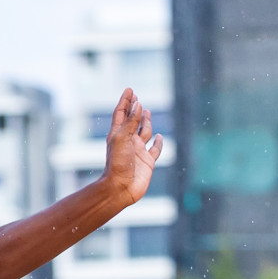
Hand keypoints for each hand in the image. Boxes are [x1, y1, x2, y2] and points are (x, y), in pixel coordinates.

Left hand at [101, 87, 163, 207]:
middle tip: (136, 98)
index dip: (125, 101)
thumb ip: (131, 121)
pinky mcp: (148, 162)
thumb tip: (137, 104)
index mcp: (118, 135)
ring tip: (146, 112)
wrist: (120, 188)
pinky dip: (158, 142)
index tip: (130, 89)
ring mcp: (138, 152)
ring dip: (146, 122)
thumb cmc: (118, 164)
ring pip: (144, 132)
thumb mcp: (122, 138)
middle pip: (132, 121)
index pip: (121, 114)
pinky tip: (159, 137)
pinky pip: (155, 150)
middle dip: (134, 109)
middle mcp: (128, 142)